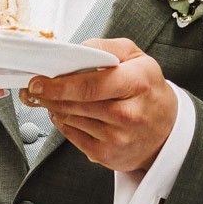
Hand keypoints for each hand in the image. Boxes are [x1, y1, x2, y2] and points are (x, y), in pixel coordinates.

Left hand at [23, 37, 177, 173]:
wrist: (167, 130)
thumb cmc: (147, 89)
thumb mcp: (136, 58)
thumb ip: (105, 48)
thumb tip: (74, 51)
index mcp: (137, 83)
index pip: (90, 86)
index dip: (59, 85)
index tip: (38, 81)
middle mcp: (129, 114)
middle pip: (75, 105)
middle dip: (49, 95)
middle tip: (35, 86)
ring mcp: (118, 138)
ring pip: (70, 119)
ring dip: (55, 107)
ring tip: (53, 97)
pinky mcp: (107, 155)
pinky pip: (72, 136)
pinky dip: (63, 122)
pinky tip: (67, 112)